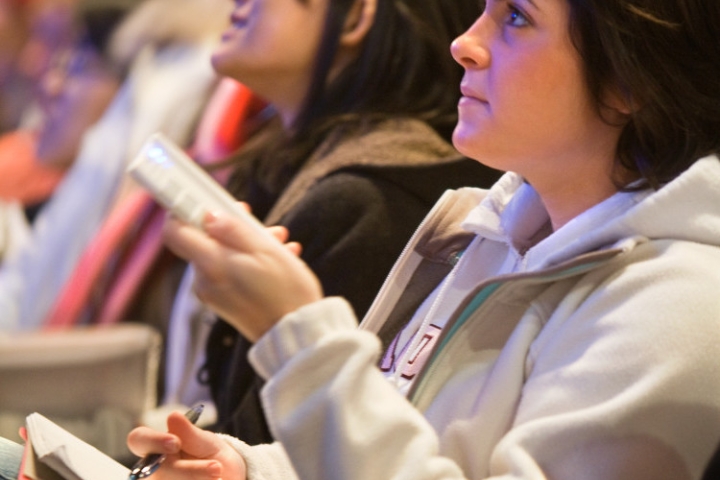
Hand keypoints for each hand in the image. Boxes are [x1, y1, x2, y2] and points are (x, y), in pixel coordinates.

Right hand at [127, 411, 245, 479]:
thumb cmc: (211, 456)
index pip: (138, 439)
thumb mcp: (206, 443)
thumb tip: (173, 416)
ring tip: (220, 478)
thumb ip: (190, 434)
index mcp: (156, 447)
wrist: (226, 477)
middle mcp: (152, 470)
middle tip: (217, 468)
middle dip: (191, 471)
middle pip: (160, 471)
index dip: (153, 441)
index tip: (175, 442)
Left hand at [162, 204, 323, 340]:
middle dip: (232, 227)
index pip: (174, 232)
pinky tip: (278, 260)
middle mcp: (204, 280)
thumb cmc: (286, 291)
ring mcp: (213, 293)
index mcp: (212, 264)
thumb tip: (208, 215)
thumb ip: (234, 230)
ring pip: (221, 255)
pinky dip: (248, 261)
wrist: (297, 334)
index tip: (203, 199)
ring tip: (281, 243)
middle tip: (263, 224)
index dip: (184, 211)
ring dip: (247, 244)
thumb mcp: (266, 251)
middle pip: (204, 241)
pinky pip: (230, 272)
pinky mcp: (225, 303)